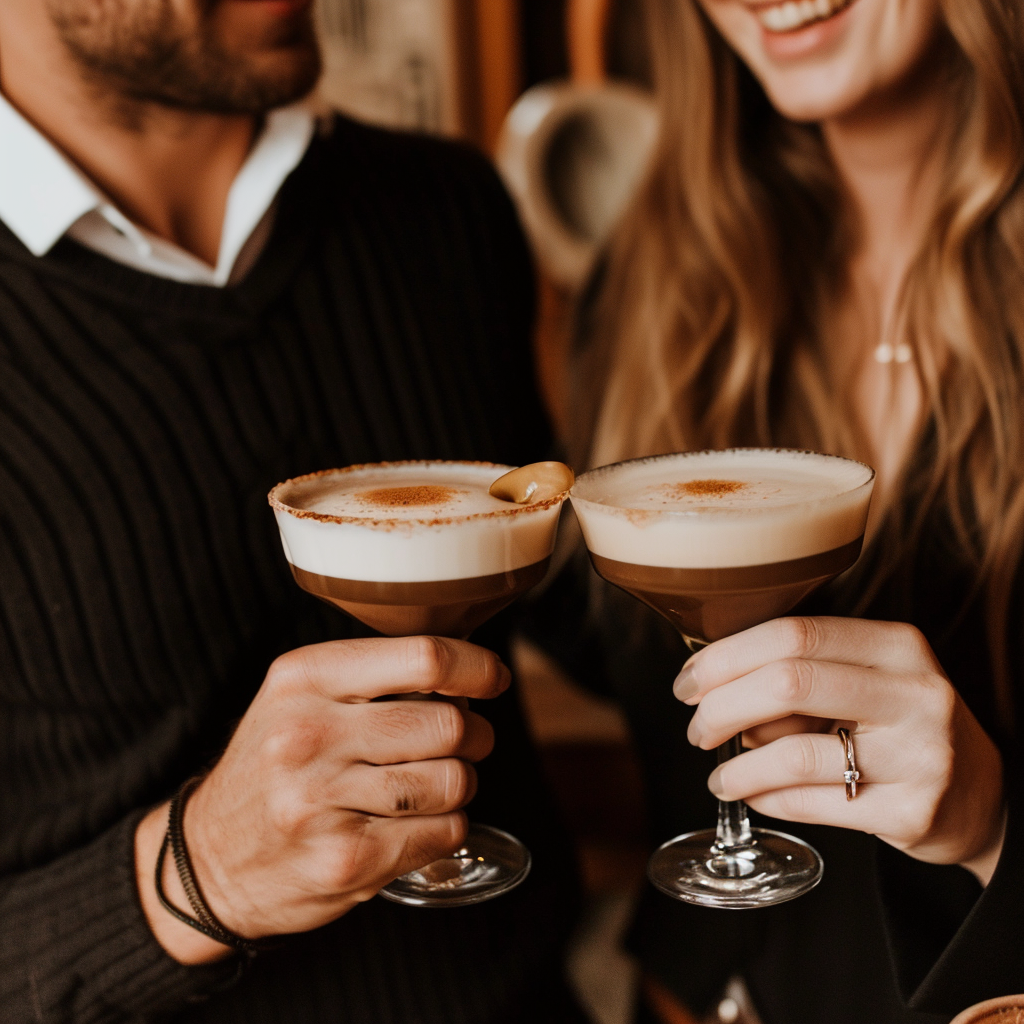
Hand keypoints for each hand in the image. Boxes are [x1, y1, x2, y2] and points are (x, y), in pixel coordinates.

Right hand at [137, 636, 507, 962]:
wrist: (206, 860)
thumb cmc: (272, 767)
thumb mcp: (299, 697)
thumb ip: (371, 674)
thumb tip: (467, 663)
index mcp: (303, 679)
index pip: (423, 657)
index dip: (476, 666)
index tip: (492, 677)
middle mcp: (308, 734)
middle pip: (449, 723)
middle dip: (474, 733)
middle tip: (462, 741)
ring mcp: (323, 801)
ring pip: (454, 780)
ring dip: (460, 783)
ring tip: (432, 784)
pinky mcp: (345, 859)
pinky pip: (444, 832)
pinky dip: (446, 827)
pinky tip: (415, 823)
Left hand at [673, 617, 1005, 883]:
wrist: (977, 796)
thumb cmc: (896, 726)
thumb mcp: (867, 679)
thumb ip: (801, 670)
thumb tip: (710, 682)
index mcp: (897, 646)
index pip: (793, 634)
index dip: (726, 657)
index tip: (689, 682)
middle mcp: (915, 694)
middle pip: (787, 683)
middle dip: (721, 707)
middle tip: (697, 729)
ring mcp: (919, 756)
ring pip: (793, 752)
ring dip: (738, 767)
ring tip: (721, 776)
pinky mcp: (911, 812)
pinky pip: (810, 802)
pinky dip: (766, 799)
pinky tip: (753, 795)